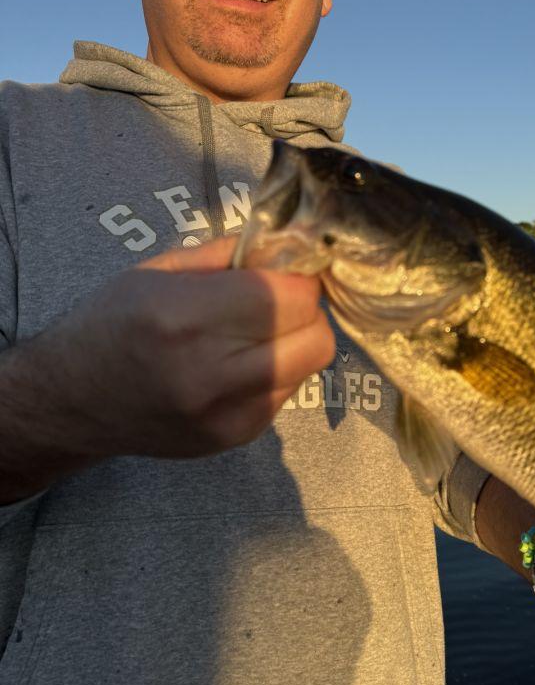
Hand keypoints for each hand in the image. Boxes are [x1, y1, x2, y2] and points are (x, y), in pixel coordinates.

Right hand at [30, 235, 334, 459]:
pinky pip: (286, 393)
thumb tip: (286, 246)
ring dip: (295, 341)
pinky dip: (277, 370)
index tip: (283, 271)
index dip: (297, 277)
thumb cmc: (109, 323)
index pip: (291, 296)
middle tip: (278, 301)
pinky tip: (239, 364)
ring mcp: (227, 414)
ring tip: (254, 332)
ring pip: (309, 366)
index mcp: (187, 317)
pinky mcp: (235, 438)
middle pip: (316, 336)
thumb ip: (228, 255)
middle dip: (306, 310)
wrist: (70, 403)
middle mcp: (211, 372)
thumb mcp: (157, 270)